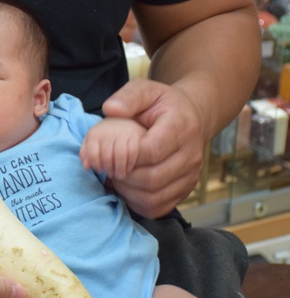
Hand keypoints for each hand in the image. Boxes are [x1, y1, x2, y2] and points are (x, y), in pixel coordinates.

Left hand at [80, 117, 145, 179]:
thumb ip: (86, 153)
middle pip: (107, 156)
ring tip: (120, 175)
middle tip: (111, 175)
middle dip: (109, 169)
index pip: (92, 154)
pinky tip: (128, 169)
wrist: (124, 119)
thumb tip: (86, 166)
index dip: (96, 165)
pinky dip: (130, 163)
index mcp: (94, 133)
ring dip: (120, 169)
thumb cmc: (105, 135)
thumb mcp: (91, 141)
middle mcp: (107, 131)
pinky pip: (132, 152)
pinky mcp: (135, 134)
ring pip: (120, 155)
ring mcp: (122, 132)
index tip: (100, 170)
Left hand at [102, 79, 203, 217]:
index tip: (109, 152)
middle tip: (107, 168)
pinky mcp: (185, 191)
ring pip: (154, 196)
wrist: (190, 117)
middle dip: (123, 176)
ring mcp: (191, 175)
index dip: (125, 156)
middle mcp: (192, 154)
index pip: (151, 150)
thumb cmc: (161, 104)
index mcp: (181, 127)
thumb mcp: (146, 90)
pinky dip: (136, 202)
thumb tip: (110, 109)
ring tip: (115, 177)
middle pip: (152, 178)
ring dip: (127, 191)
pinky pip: (158, 207)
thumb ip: (128, 97)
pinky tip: (127, 188)